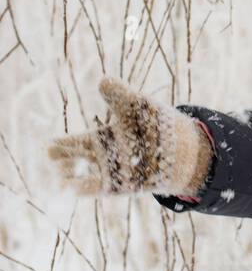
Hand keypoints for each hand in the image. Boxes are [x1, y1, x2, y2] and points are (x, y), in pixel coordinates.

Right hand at [47, 77, 213, 197]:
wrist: (182, 148)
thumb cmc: (157, 124)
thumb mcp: (137, 106)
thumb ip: (119, 96)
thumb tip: (103, 81)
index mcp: (101, 137)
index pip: (74, 143)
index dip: (61, 145)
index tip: (49, 146)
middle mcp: (102, 157)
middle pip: (74, 161)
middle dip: (63, 160)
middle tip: (51, 158)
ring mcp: (111, 172)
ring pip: (82, 177)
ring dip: (70, 176)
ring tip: (60, 174)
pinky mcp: (122, 186)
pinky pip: (99, 190)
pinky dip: (85, 189)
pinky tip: (72, 188)